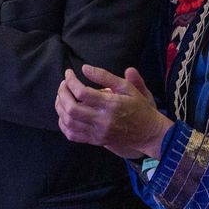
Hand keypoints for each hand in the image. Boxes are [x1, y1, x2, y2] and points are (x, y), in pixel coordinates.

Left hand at [55, 64, 171, 159]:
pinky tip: (64, 113)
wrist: (148, 133)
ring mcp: (98, 133)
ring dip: (60, 107)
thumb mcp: (127, 87)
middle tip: (63, 84)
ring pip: (69, 122)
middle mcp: (102, 120)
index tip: (69, 73)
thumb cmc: (139, 107)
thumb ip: (106, 77)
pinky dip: (63, 124)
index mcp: (111, 104)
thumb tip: (85, 68)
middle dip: (62, 93)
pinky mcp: (95, 141)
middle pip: (72, 108)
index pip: (82, 92)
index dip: (71, 81)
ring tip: (62, 96)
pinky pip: (72, 135)